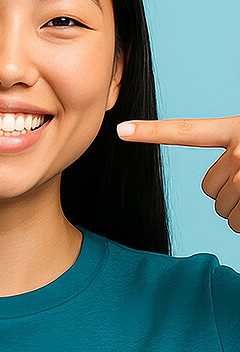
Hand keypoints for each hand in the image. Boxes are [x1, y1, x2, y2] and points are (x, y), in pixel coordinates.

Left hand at [116, 116, 239, 232]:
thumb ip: (234, 154)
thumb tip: (224, 181)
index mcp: (234, 130)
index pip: (186, 132)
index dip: (152, 132)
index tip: (122, 130)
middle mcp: (237, 150)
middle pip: (207, 186)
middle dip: (225, 192)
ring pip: (221, 207)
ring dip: (237, 207)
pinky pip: (235, 222)